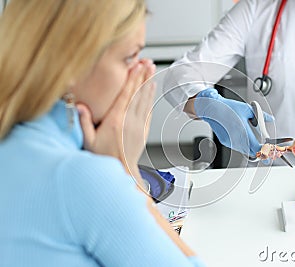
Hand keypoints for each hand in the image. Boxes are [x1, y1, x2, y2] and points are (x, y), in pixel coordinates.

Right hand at [77, 59, 155, 173]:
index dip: (131, 79)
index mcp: (115, 121)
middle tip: (148, 63)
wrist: (122, 170)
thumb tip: (79, 106)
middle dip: (143, 76)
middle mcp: (129, 121)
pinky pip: (149, 111)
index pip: (125, 95)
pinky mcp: (144, 130)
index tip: (135, 67)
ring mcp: (139, 125)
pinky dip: (151, 99)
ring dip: (149, 84)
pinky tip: (152, 91)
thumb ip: (84, 123)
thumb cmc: (104, 157)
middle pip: (138, 94)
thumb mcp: (88, 141)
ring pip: (145, 100)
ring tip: (152, 71)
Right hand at [194, 88, 273, 156]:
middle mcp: (236, 138)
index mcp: (243, 130)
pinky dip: (243, 145)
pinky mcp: (225, 141)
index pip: (256, 147)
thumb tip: (270, 119)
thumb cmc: (228, 108)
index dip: (263, 151)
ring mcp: (230, 141)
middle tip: (265, 150)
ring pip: (244, 151)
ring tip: (256, 144)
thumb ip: (261, 116)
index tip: (268, 151)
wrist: (212, 108)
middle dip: (259, 152)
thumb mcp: (248, 109)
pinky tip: (244, 138)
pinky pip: (237, 147)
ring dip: (251, 149)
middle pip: (251, 152)